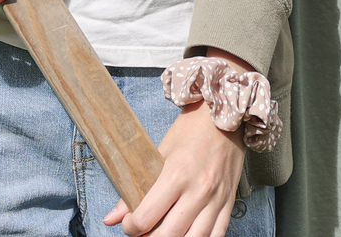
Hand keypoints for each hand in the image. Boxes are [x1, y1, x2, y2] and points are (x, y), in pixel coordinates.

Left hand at [105, 51, 251, 236]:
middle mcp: (198, 190)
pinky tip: (187, 236)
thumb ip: (136, 186)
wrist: (226, 115)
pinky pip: (217, 235)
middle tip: (143, 231)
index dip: (131, 227)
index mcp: (176, 175)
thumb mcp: (160, 151)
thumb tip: (111, 217)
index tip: (129, 223)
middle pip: (168, 235)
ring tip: (163, 234)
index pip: (146, 218)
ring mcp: (216, 199)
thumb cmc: (191, 130)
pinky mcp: (229, 202)